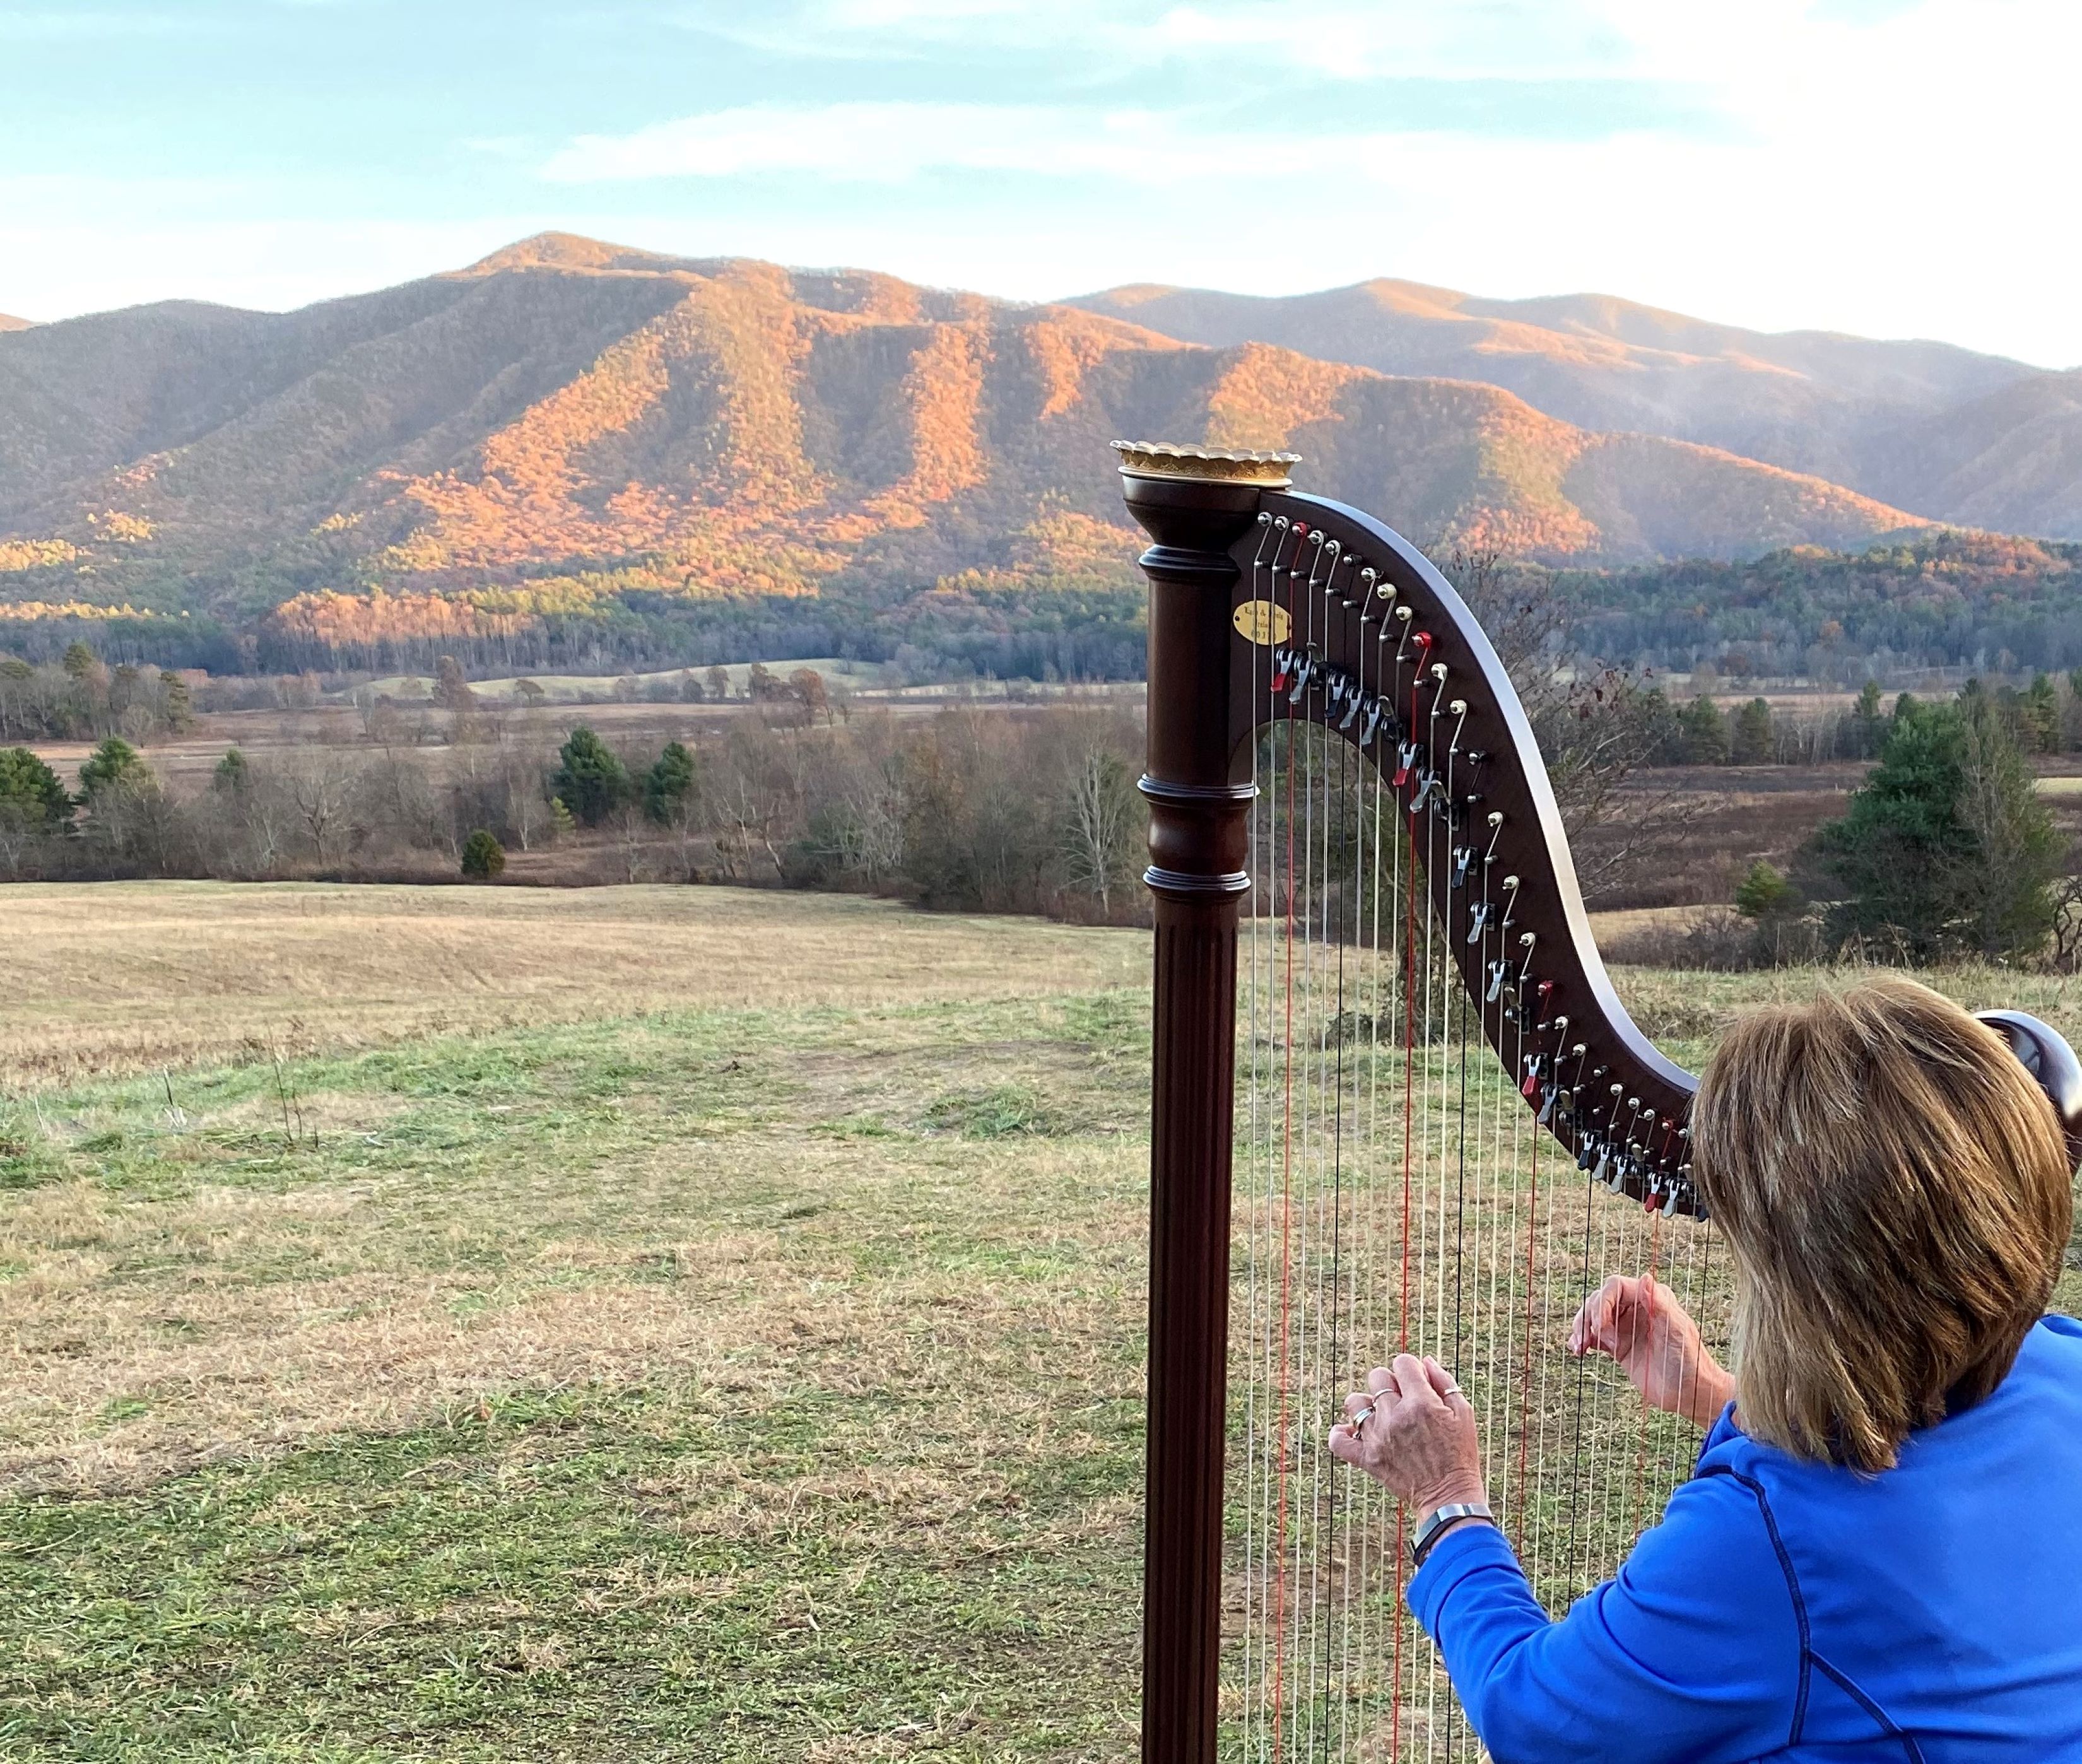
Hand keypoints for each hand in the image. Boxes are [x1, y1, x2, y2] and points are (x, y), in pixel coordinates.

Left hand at [1328, 1354, 1486, 1520]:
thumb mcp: (1464, 1414)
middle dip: (1391, 1383)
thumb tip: (1425, 1361)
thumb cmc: (1460, 1454)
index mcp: (1422, 1403)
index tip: (1418, 1383)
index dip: (1411, 1369)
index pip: (1402, 1363)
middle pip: (1377, 1377)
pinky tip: (1352, 1431)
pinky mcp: (1368, 1459)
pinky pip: (1338, 1441)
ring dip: (1367, 1405)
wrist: (1450, 1498)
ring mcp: (1378, 1438)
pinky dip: (1340, 1434)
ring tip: (1382, 1417)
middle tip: (1404, 1401)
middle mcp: (1396, 1417)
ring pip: (1355, 1402)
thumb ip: (1444, 1382)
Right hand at [1567, 1273, 1733, 1429]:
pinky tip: (1579, 1351)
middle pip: (1599, 1300)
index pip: (1614, 1286)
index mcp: (1650, 1300)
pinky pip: (1594, 1337)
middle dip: (1588, 1317)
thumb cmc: (1690, 1360)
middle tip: (1592, 1339)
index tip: (1601, 1325)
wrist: (1690, 1393)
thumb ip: (1660, 1304)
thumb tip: (1645, 1277)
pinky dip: (1583, 1341)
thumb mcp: (1677, 1331)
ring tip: (1578, 1347)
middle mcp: (1635, 1309)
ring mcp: (1625, 1328)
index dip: (1602, 1302)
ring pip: (1592, 1317)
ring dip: (1581, 1328)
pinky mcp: (1618, 1346)